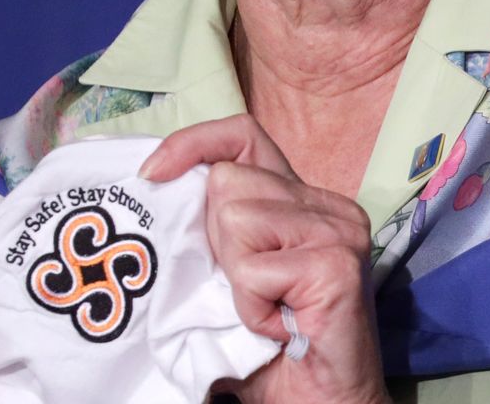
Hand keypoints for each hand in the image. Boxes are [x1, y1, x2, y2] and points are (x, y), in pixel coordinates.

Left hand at [140, 116, 387, 403]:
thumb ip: (212, 233)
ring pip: (236, 219)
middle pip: (227, 182)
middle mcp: (330, 206)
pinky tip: (277, 329)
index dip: (193, 144)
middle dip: (213, 242)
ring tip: (263, 312)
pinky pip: (254, 270)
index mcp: (304, 201)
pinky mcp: (337, 265)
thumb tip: (153, 191)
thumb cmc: (270, 353)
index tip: (150, 176)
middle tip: (244, 292)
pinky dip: (251, 308)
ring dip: (233, 280)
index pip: (243, 136)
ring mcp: (339, 232)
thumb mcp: (230, 279)